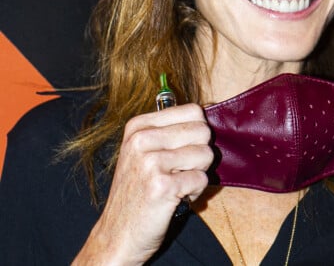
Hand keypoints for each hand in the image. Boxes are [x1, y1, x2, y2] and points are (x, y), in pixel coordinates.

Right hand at [74, 104, 212, 264]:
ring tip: (177, 183)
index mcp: (139, 126)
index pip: (193, 111)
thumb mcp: (143, 151)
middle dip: (200, 153)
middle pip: (203, 131)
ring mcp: (150, 162)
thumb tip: (205, 114)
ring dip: (198, 173)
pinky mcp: (162, 186)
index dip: (197, 132)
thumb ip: (170, 130)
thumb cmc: (138, 190)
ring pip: (206, 154)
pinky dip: (195, 192)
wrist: (116, 235)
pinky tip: (176, 198)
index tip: (182, 149)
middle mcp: (142, 139)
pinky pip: (202, 179)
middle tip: (180, 170)